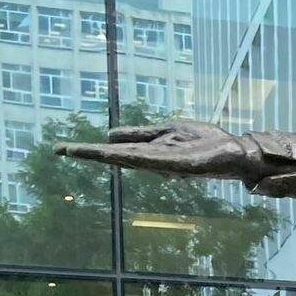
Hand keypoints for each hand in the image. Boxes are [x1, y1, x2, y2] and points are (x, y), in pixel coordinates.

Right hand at [53, 121, 263, 181]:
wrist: (236, 151)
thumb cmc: (205, 143)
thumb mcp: (167, 131)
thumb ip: (141, 135)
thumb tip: (110, 137)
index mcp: (150, 151)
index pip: (114, 150)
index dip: (89, 149)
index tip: (62, 148)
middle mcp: (153, 160)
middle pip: (115, 157)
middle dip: (87, 153)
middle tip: (59, 150)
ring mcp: (164, 163)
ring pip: (128, 159)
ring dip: (102, 155)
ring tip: (77, 150)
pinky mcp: (179, 163)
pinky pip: (151, 158)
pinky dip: (131, 156)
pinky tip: (114, 153)